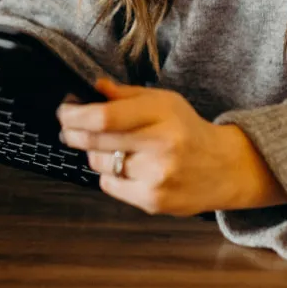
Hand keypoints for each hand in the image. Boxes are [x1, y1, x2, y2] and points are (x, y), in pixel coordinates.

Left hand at [56, 78, 286, 215]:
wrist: (223, 167)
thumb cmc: (187, 129)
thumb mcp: (163, 101)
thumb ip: (126, 94)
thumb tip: (94, 86)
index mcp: (161, 115)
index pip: (105, 116)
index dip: (76, 114)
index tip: (63, 110)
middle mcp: (160, 146)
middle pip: (97, 140)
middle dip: (73, 132)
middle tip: (67, 126)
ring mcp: (156, 176)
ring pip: (100, 163)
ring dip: (94, 153)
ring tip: (108, 146)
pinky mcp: (153, 201)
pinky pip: (110, 185)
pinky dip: (108, 174)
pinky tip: (124, 166)